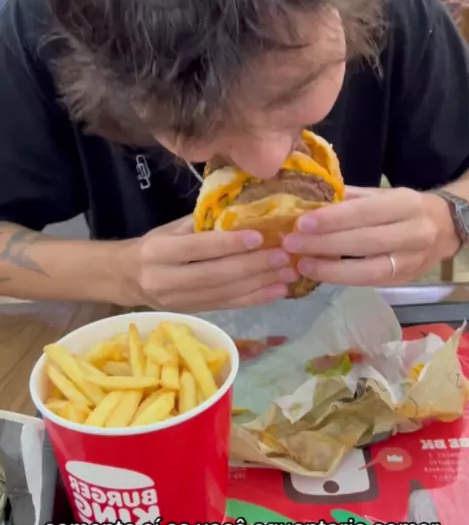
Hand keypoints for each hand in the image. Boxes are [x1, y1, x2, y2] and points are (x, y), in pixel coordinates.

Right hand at [122, 216, 296, 311]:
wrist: (125, 279)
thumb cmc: (154, 246)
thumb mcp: (171, 228)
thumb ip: (203, 223)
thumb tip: (246, 211)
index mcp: (158, 252)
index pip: (198, 248)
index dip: (229, 244)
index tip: (259, 236)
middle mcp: (165, 280)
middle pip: (215, 275)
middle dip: (253, 267)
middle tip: (283, 257)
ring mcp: (179, 302)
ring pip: (224, 294)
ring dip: (260, 285)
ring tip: (288, 274)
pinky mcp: (192, 313)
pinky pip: (227, 307)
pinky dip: (254, 299)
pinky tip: (276, 291)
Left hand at [282, 186, 459, 286]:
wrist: (446, 228)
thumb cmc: (404, 207)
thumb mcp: (382, 194)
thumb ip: (348, 198)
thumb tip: (307, 201)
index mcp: (406, 204)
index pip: (365, 212)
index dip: (333, 220)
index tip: (301, 223)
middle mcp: (415, 233)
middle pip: (364, 243)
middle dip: (324, 244)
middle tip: (291, 244)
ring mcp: (412, 261)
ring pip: (368, 270)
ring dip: (330, 269)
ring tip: (301, 264)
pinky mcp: (404, 280)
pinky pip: (369, 282)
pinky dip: (341, 278)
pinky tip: (319, 273)